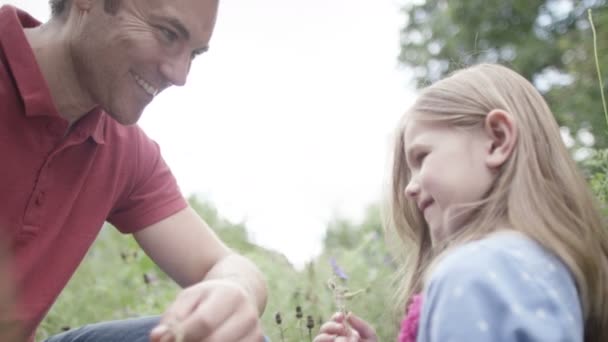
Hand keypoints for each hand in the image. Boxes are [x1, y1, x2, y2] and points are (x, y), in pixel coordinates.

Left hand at [149, 279, 263, 341]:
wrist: (240, 293)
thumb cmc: (208, 298)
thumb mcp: (188, 299)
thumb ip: (172, 318)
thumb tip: (157, 338)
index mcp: (230, 295)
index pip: (204, 322)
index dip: (182, 336)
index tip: (167, 339)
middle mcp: (247, 314)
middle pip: (215, 341)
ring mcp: (255, 331)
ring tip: (194, 341)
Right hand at [313, 312, 377, 341]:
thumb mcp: (370, 338)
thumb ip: (362, 326)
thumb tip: (348, 314)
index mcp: (343, 334)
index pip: (334, 323)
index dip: (335, 318)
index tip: (341, 316)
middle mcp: (333, 341)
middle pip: (324, 329)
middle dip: (331, 326)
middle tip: (342, 328)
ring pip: (318, 339)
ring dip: (325, 336)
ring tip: (335, 339)